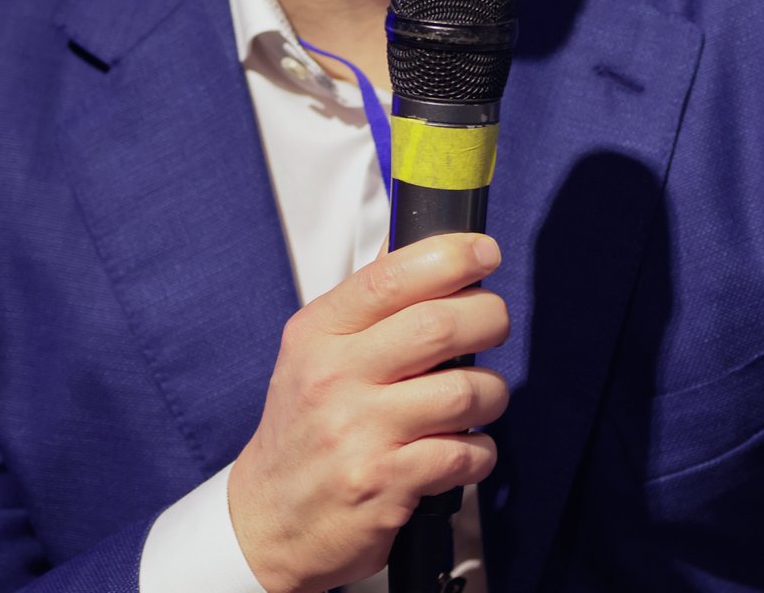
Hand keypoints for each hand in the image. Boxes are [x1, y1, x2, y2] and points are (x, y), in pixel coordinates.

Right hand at [227, 232, 508, 592]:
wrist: (268, 522)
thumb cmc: (302, 427)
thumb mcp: (314, 351)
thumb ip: (365, 300)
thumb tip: (408, 240)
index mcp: (318, 333)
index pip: (390, 276)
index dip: (450, 256)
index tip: (484, 252)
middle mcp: (335, 376)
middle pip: (438, 326)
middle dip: (488, 316)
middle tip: (495, 322)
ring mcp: (360, 432)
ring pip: (463, 391)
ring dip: (492, 391)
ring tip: (484, 395)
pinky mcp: (386, 484)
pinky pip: (464, 452)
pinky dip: (481, 449)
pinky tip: (467, 447)